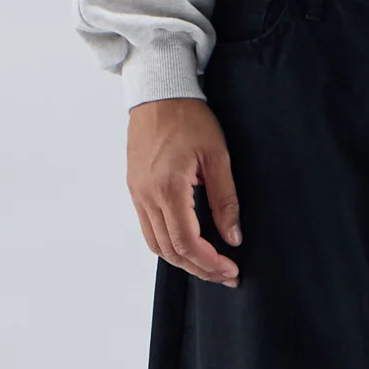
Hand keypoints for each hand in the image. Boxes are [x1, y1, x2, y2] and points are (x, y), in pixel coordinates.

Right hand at [127, 98, 241, 285]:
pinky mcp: (134, 189)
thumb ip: (226, 200)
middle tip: (225, 275)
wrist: (159, 93)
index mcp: (168, 188)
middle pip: (170, 251)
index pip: (187, 242)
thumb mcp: (218, 156)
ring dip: (182, 260)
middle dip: (199, 268)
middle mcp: (147, 195)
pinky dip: (168, 243)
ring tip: (209, 265)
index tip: (230, 270)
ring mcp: (137, 193)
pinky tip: (188, 243)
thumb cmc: (190, 118)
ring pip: (156, 244)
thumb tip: (233, 237)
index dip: (210, 263)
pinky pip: (148, 228)